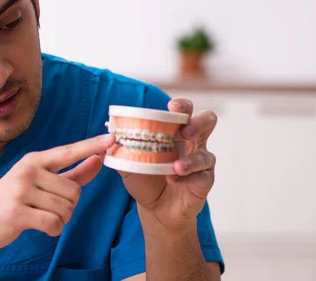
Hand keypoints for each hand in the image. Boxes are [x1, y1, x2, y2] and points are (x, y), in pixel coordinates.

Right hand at [0, 133, 115, 252]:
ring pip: (65, 209)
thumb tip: (98, 160)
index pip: (68, 152)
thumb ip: (71, 172)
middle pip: (74, 191)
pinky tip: (38, 226)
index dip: (90, 146)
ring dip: (60, 219)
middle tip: (48, 208)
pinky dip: (52, 230)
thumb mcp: (38, 183)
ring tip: (40, 216)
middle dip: (69, 206)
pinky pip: (54, 223)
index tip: (111, 138)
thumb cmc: (12, 201)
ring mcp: (21, 191)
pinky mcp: (17, 212)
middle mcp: (28, 171)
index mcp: (34, 161)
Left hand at [119, 98, 216, 230]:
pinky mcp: (204, 181)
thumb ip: (121, 150)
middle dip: (197, 122)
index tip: (172, 107)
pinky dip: (187, 177)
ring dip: (190, 160)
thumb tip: (108, 137)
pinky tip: (173, 180)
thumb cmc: (146, 179)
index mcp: (176, 132)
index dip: (182, 105)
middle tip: (185, 130)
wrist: (155, 208)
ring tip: (175, 167)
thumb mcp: (129, 163)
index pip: (185, 110)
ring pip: (207, 154)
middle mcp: (192, 142)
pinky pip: (202, 176)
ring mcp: (201, 162)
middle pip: (207, 121)